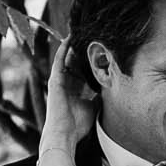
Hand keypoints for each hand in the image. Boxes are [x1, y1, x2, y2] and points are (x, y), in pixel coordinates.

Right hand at [41, 35, 96, 153]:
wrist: (65, 134)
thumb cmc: (78, 125)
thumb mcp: (94, 107)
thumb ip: (99, 97)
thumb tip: (110, 90)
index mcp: (74, 91)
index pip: (82, 73)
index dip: (88, 62)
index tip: (98, 52)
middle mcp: (66, 85)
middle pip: (75, 63)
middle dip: (81, 51)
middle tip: (90, 37)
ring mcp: (59, 82)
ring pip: (67, 59)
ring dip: (72, 46)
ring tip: (79, 32)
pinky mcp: (54, 80)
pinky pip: (59, 61)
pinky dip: (63, 49)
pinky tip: (69, 38)